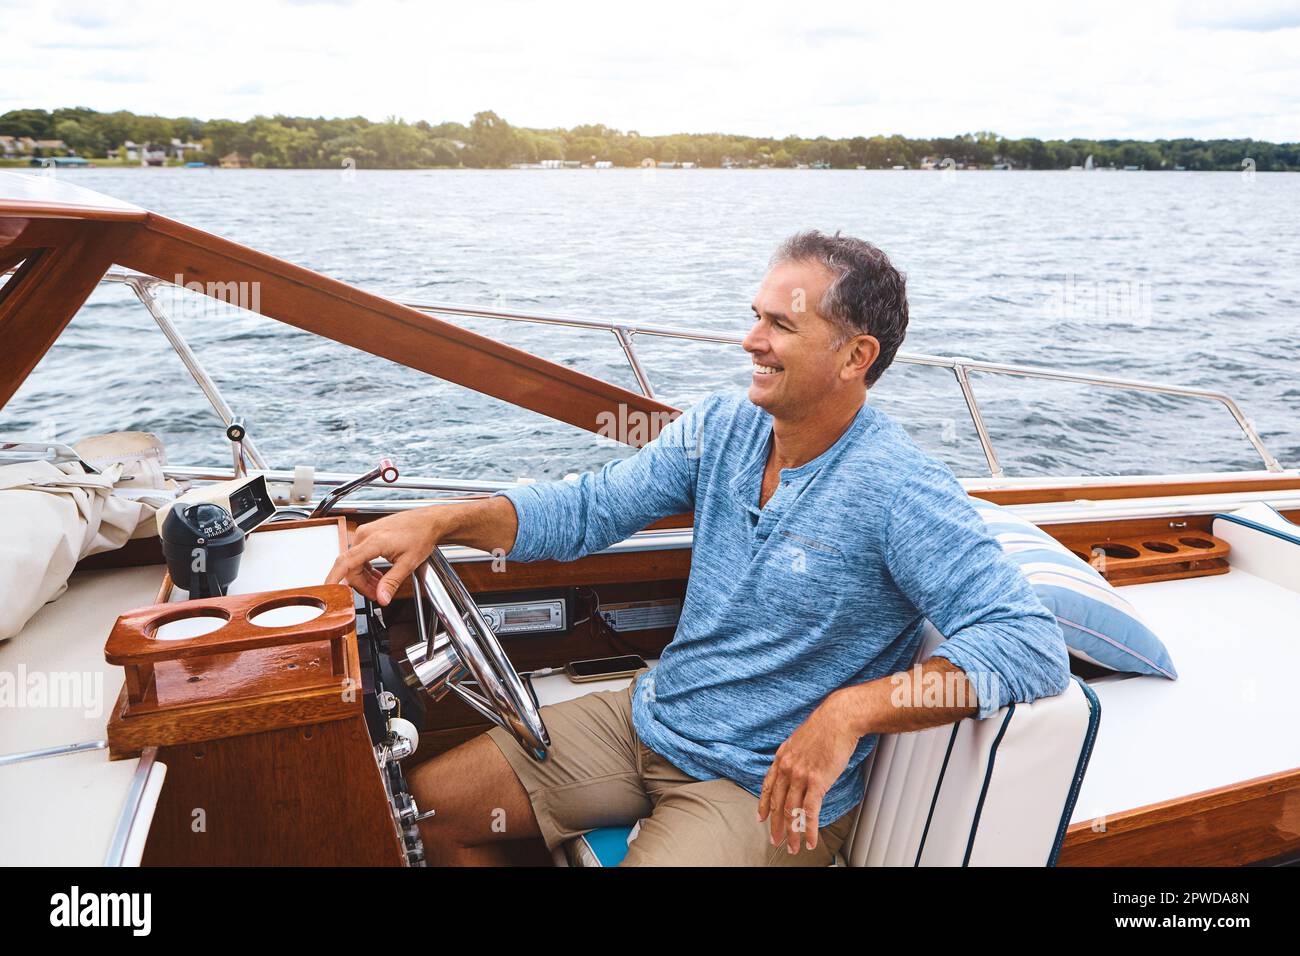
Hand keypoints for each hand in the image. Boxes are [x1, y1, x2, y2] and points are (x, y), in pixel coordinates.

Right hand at [325, 508, 442, 604]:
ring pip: (355, 563)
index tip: (327, 589)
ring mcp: (365, 533)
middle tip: (377, 594)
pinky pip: (360, 556)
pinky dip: (366, 568)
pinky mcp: (368, 534)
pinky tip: (377, 576)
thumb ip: (392, 582)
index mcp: (373, 541)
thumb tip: (382, 598)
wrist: (428, 521)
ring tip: (380, 586)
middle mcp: (365, 535)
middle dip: (361, 585)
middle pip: (350, 567)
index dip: (334, 578)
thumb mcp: (408, 563)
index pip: (345, 562)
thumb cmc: (420, 535)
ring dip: (364, 577)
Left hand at [757, 690, 860, 854]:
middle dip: (776, 825)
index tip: (761, 818)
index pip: (769, 786)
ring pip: (791, 811)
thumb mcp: (802, 740)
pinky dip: (809, 830)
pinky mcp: (817, 782)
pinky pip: (809, 812)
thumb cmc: (825, 727)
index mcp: (782, 757)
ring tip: (792, 847)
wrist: (839, 718)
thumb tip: (800, 768)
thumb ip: (796, 757)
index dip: (764, 805)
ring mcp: (800, 775)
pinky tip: (811, 841)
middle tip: (775, 840)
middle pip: (778, 804)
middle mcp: (787, 768)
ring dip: (792, 833)